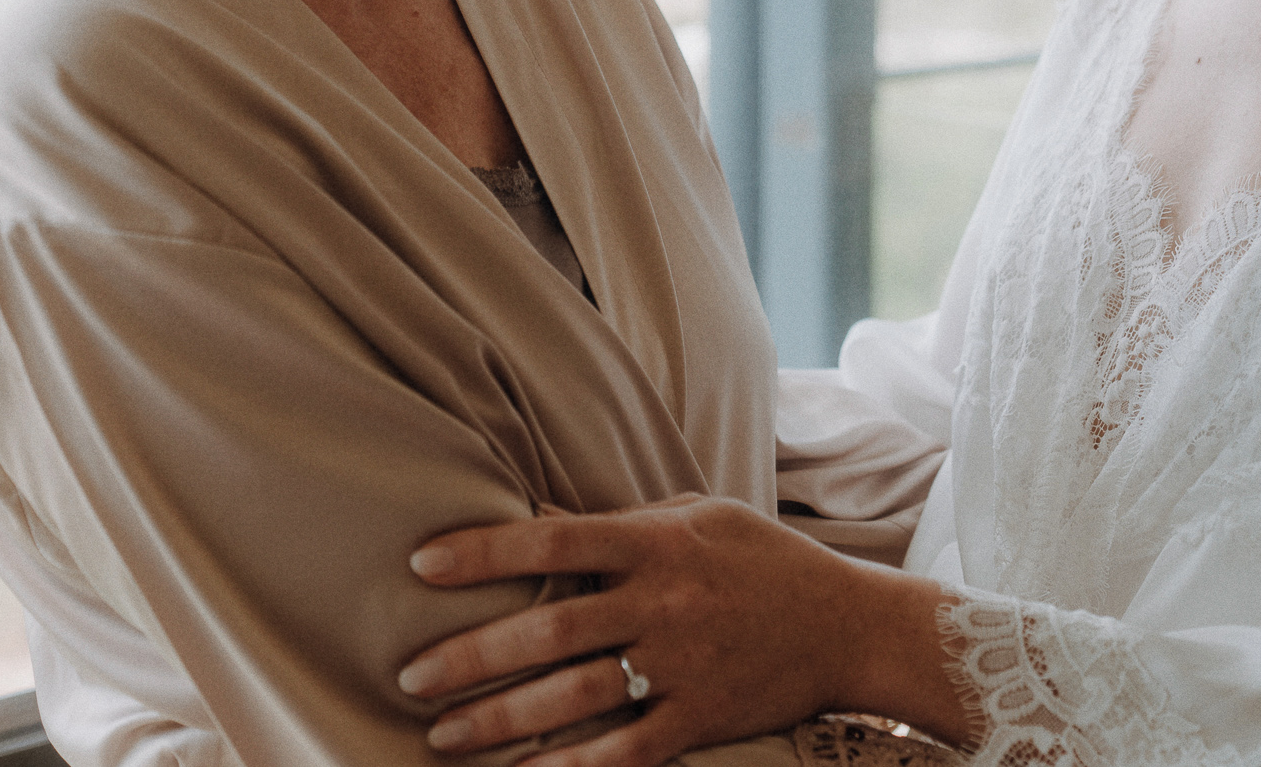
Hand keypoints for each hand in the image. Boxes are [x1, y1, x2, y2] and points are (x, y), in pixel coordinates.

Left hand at [398, 495, 966, 765]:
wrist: (849, 625)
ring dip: (500, 720)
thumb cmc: (763, 559)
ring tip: (442, 735)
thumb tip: (539, 517)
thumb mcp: (698, 516)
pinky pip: (625, 752)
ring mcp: (683, 666)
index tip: (421, 564)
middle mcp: (665, 602)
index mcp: (659, 541)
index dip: (485, 551)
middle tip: (410, 674)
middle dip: (473, 655)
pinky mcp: (701, 720)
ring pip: (574, 697)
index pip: (556, 539)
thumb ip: (621, 521)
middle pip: (551, 628)